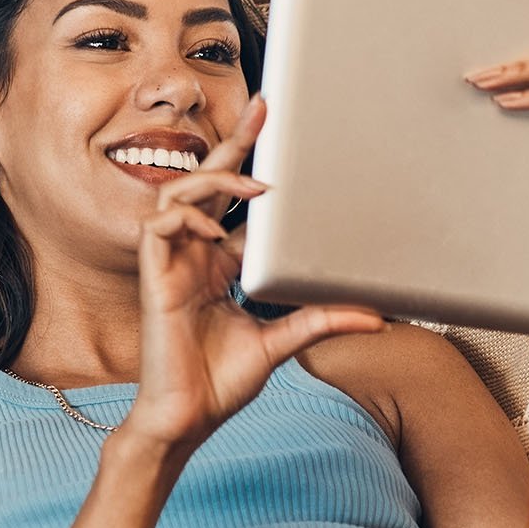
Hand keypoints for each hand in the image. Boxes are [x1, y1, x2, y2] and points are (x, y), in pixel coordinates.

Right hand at [123, 94, 384, 459]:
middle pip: (207, 183)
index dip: (252, 168)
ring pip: (178, 194)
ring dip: (214, 182)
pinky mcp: (153, 277)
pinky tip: (213, 229)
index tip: (279, 135)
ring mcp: (171, 264)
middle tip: (263, 109)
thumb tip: (375, 316)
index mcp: (218, 266)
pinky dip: (187, 217)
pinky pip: (159, 225)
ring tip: (253, 189)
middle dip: (233, 144)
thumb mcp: (281, 342)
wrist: (189, 417)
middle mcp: (193, 256)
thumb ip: (320, 320)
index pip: (234, 204)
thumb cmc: (220, 382)